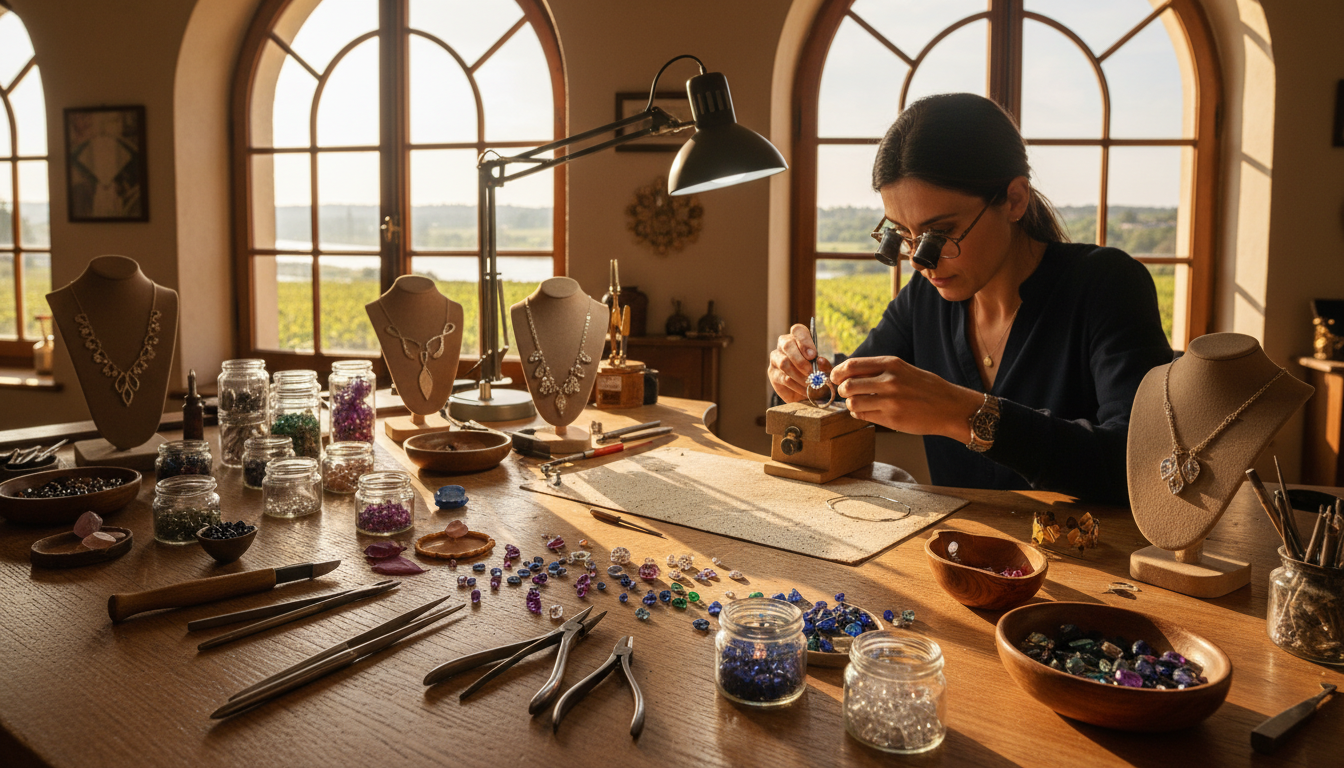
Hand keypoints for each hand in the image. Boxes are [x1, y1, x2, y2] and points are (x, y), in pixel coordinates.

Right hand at [768, 324, 832, 402]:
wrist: (809, 393)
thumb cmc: (817, 376)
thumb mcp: (825, 370)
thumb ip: (824, 365)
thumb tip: (819, 360)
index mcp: (799, 338)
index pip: (797, 330)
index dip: (804, 340)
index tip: (813, 355)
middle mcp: (784, 345)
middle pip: (787, 345)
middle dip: (800, 360)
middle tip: (811, 372)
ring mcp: (776, 358)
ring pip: (784, 363)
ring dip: (799, 375)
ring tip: (810, 384)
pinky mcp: (773, 373)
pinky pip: (783, 378)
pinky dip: (797, 386)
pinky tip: (805, 391)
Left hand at [830, 356, 983, 439]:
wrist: (949, 406)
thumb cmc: (924, 387)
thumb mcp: (902, 369)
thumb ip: (877, 370)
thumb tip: (846, 372)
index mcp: (891, 364)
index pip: (851, 365)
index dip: (837, 372)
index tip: (835, 377)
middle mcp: (889, 381)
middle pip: (848, 385)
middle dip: (842, 391)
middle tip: (846, 393)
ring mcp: (890, 401)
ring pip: (853, 403)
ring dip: (851, 404)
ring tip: (860, 404)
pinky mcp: (892, 419)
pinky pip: (864, 416)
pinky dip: (861, 414)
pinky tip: (869, 412)